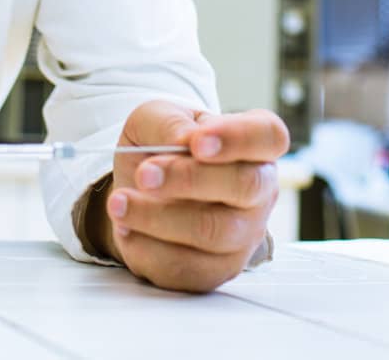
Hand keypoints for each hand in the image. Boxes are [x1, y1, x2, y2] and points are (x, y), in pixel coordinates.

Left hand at [93, 101, 289, 292]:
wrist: (141, 189)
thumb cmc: (161, 146)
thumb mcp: (156, 117)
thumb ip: (170, 123)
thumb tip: (183, 141)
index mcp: (254, 144)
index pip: (269, 137)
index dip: (238, 139)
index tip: (198, 142)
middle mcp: (259, 191)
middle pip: (244, 186)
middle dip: (188, 179)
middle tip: (144, 174)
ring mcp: (243, 235)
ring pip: (213, 232)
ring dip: (158, 217)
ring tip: (119, 203)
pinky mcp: (216, 271)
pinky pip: (186, 268)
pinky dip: (148, 248)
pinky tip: (127, 229)